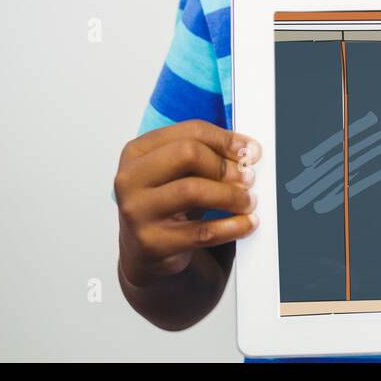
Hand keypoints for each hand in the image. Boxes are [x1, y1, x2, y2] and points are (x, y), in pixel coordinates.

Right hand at [114, 120, 262, 287]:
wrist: (142, 249)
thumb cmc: (165, 202)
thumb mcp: (177, 172)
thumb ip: (205, 155)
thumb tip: (247, 151)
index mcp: (138, 152)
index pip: (190, 131)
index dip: (226, 139)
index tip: (250, 150)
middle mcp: (131, 178)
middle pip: (188, 154)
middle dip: (225, 165)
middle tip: (248, 177)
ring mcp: (137, 211)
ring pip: (193, 190)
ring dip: (231, 195)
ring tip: (249, 201)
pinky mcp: (152, 242)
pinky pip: (201, 231)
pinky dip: (232, 226)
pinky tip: (246, 223)